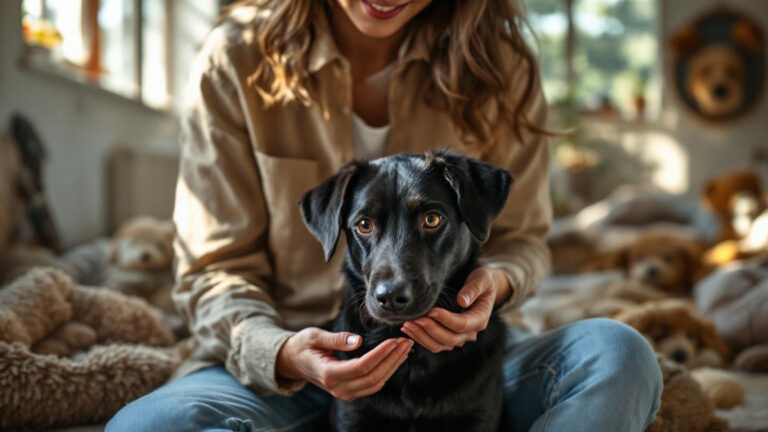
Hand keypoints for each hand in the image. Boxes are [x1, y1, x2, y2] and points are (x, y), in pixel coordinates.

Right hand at [276, 327, 412, 400]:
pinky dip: (386, 372)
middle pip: (373, 377)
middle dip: (393, 359)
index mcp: (328, 373)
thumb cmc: (302, 345)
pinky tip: (395, 358)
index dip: (381, 354)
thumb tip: (358, 340)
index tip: (394, 340)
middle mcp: (337, 388)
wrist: (292, 361)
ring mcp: (344, 393)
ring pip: (376, 383)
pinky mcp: (349, 391)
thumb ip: (336, 339)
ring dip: (393, 366)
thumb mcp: (314, 336)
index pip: (362, 366)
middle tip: (406, 341)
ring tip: (406, 348)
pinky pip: (372, 385)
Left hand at [401, 266, 510, 352]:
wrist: (484, 287)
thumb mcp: (482, 279)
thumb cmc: (483, 280)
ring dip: (422, 336)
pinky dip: (421, 338)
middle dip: (430, 329)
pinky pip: (435, 344)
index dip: (446, 319)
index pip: (462, 324)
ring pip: (440, 345)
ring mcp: (460, 337)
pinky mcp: (450, 337)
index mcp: (480, 318)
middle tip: (414, 318)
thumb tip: (462, 300)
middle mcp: (471, 332)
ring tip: (407, 324)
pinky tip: (408, 329)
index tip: (430, 311)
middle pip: (450, 339)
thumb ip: (473, 289)